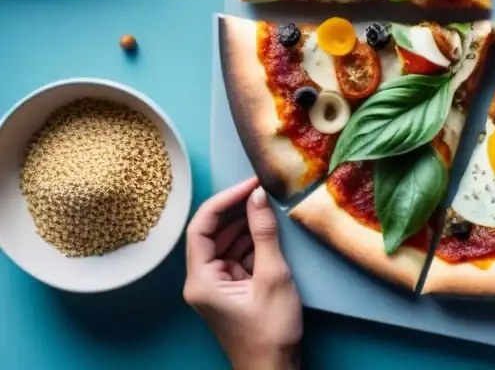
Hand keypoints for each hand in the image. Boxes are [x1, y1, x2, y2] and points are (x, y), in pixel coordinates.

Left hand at [184, 177, 302, 369]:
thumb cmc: (270, 331)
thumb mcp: (272, 276)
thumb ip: (264, 233)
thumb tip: (258, 196)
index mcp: (201, 280)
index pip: (201, 227)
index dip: (224, 200)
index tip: (249, 185)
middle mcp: (201, 281)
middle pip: (210, 233)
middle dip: (235, 210)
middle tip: (261, 191)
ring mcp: (215, 286)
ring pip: (224, 243)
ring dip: (244, 225)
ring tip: (267, 207)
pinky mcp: (229, 290)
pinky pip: (235, 256)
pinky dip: (250, 242)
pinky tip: (267, 231)